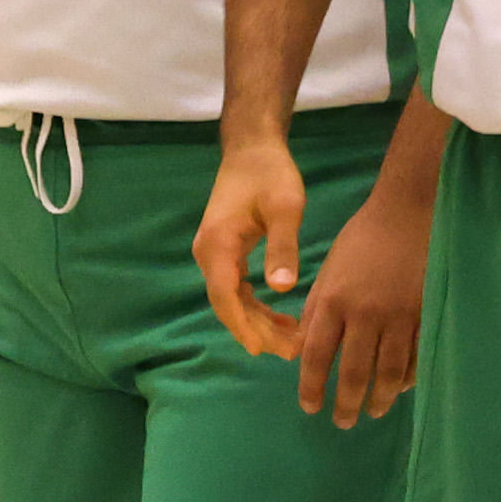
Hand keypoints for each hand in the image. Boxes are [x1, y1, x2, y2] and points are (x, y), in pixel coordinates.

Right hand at [195, 140, 314, 357]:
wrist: (252, 149)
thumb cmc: (270, 174)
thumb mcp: (285, 207)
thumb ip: (283, 247)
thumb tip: (281, 288)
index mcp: (218, 245)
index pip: (225, 296)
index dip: (242, 326)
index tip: (262, 349)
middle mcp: (209, 254)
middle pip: (227, 304)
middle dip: (257, 330)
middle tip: (291, 352)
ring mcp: (214, 254)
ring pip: (232, 299)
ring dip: (258, 321)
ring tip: (291, 341)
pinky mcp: (225, 252)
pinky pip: (236, 289)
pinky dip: (257, 306)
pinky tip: (281, 317)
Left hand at [286, 190, 425, 426]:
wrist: (407, 213)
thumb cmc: (361, 241)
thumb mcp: (328, 272)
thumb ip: (316, 312)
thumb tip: (302, 350)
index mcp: (333, 301)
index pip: (315, 355)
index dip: (311, 386)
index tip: (309, 407)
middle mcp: (365, 313)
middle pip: (354, 371)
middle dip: (346, 402)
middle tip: (342, 422)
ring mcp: (399, 315)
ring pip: (389, 370)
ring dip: (380, 397)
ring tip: (373, 411)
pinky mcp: (426, 313)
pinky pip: (417, 355)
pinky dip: (410, 377)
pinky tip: (402, 388)